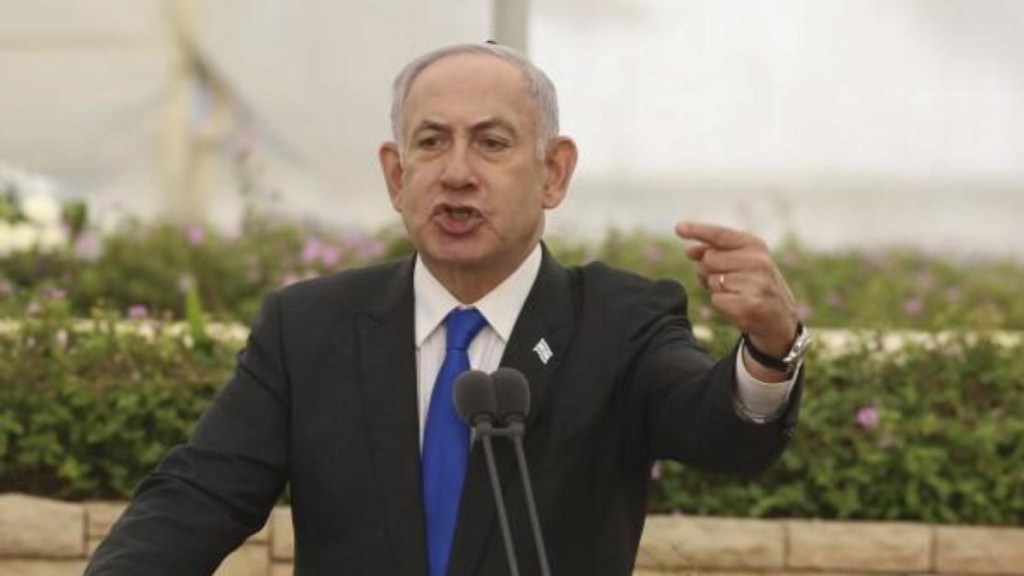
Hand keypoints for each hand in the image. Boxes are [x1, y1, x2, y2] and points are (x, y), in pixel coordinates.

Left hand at [675, 221, 798, 367]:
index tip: (679, 228)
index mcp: (754, 245)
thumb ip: (714, 252)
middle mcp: (758, 261)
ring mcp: (756, 283)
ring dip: (717, 289)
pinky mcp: (750, 305)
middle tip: (727, 279)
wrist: (778, 316)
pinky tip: (738, 305)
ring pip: (712, 281)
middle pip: (708, 260)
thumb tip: (690, 251)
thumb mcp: (739, 261)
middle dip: (709, 271)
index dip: (698, 230)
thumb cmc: (752, 283)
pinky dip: (722, 304)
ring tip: (736, 292)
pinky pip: (716, 301)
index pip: (720, 234)